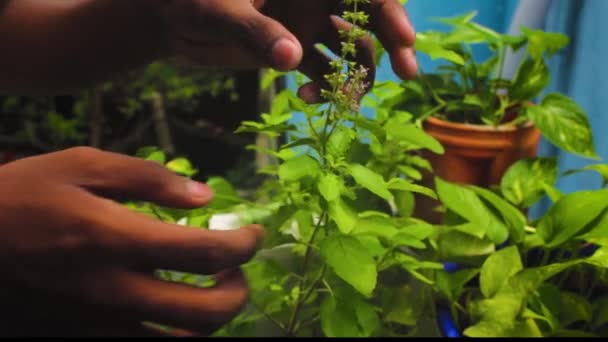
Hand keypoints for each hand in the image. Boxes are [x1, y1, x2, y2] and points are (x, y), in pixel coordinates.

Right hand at [0, 147, 263, 335]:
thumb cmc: (25, 194)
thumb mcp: (82, 165)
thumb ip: (148, 178)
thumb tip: (205, 195)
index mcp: (117, 239)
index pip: (207, 252)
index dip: (244, 244)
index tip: (253, 232)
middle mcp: (116, 289)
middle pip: (207, 313)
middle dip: (240, 291)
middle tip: (237, 266)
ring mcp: (102, 320)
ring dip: (213, 318)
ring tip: (213, 287)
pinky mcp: (88, 334)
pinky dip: (178, 333)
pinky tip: (176, 306)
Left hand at [159, 0, 416, 101]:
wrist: (167, 21)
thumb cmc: (187, 1)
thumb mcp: (217, 11)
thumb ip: (254, 30)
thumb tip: (294, 59)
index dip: (388, 9)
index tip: (404, 39)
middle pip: (370, 15)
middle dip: (393, 42)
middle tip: (409, 73)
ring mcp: (305, 24)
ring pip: (351, 50)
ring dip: (356, 77)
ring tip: (342, 105)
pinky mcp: (292, 51)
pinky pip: (323, 73)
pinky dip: (324, 91)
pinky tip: (305, 104)